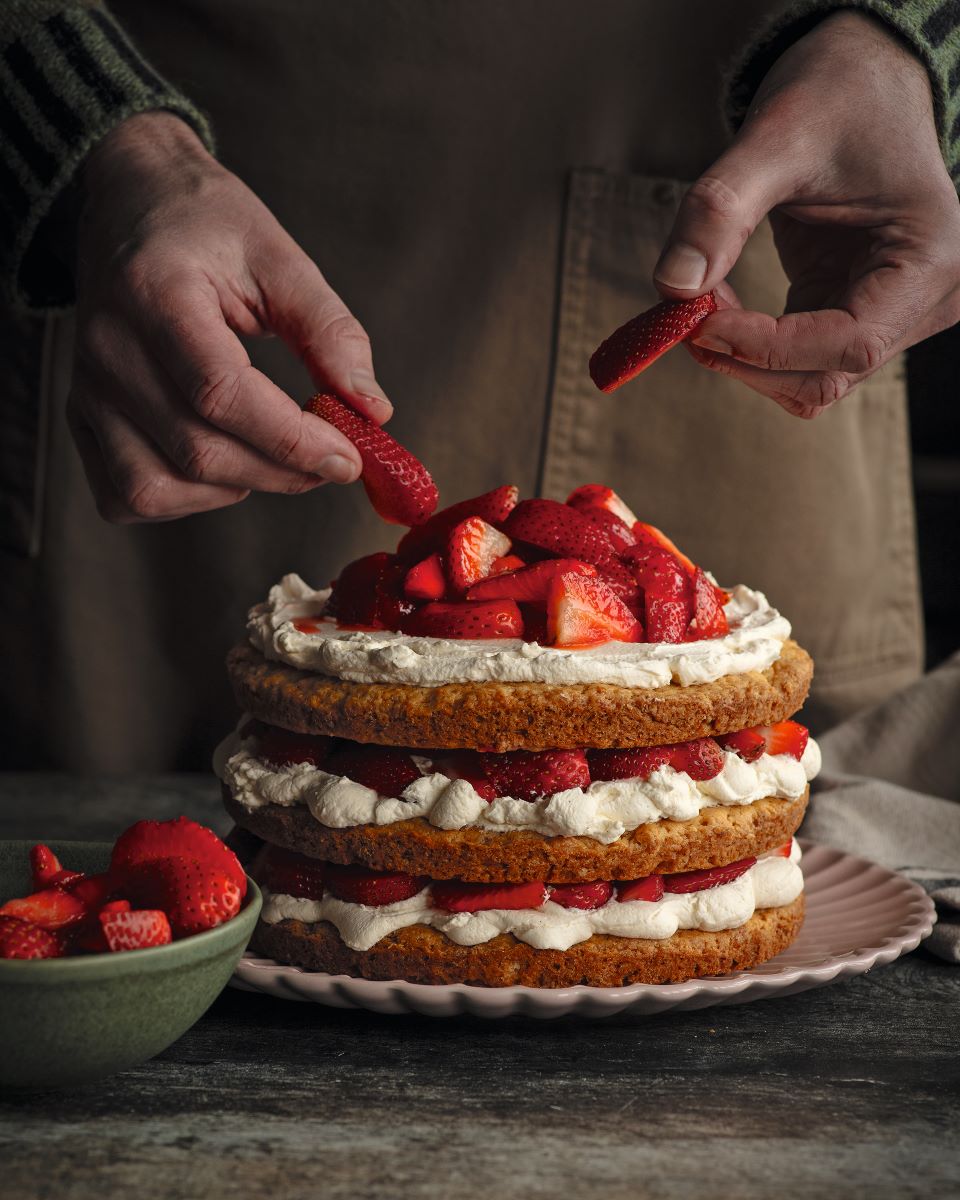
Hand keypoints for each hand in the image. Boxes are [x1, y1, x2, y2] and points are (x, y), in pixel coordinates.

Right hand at [69, 112, 390, 521]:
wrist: (129, 201)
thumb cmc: (206, 224)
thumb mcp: (279, 256)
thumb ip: (330, 331)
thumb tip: (372, 409)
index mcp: (154, 292)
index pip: (220, 393)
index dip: (292, 439)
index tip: (349, 457)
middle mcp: (107, 348)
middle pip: (196, 450)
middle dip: (280, 471)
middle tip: (331, 460)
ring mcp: (86, 389)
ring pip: (155, 487)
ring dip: (232, 490)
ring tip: (272, 454)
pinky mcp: (80, 416)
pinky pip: (124, 496)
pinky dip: (182, 501)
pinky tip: (222, 468)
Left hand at [653, 12, 959, 417]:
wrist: (859, 80)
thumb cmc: (836, 96)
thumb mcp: (777, 138)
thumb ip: (721, 211)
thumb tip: (673, 286)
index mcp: (930, 260)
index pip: (848, 343)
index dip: (766, 348)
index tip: (699, 321)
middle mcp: (925, 301)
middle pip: (825, 376)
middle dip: (747, 358)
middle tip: (686, 314)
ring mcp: (891, 317)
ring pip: (807, 380)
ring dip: (743, 357)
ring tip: (701, 300)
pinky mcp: (851, 316)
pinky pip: (795, 360)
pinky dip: (748, 345)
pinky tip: (718, 300)